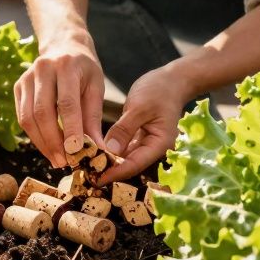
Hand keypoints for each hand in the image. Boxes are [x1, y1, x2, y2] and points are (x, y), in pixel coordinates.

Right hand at [14, 30, 104, 167]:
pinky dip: (34, 135)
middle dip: (53, 142)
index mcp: (66, 66)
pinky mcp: (18, 86)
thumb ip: (93, 117)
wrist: (64, 45)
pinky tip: (46, 146)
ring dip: (41, 143)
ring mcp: (27, 77)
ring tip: (56, 159)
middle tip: (64, 162)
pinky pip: (22, 116)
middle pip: (43, 112)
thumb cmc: (84, 68)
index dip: (71, 130)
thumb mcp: (96, 87)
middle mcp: (43, 69)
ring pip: (28, 117)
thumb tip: (98, 149)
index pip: (66, 103)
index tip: (77, 153)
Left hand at [97, 66, 194, 184]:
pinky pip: (123, 147)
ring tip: (87, 166)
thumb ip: (124, 129)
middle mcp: (153, 148)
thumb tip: (109, 151)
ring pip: (125, 158)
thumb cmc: (159, 90)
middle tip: (86, 175)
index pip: (135, 164)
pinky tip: (95, 152)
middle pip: (129, 165)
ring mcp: (146, 143)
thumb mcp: (139, 107)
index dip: (115, 173)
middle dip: (109, 170)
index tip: (96, 178)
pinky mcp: (138, 136)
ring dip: (108, 161)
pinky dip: (111, 150)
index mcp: (159, 144)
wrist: (172, 80)